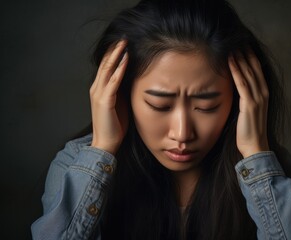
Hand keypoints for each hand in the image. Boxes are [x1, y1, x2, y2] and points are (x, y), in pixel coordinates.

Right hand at [90, 40, 128, 154]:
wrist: (106, 143)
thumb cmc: (115, 125)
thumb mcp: (119, 103)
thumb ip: (122, 91)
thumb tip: (132, 79)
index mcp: (100, 89)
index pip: (106, 67)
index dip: (113, 54)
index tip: (122, 43)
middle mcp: (97, 88)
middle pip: (105, 64)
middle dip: (114, 50)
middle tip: (123, 37)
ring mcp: (99, 94)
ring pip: (108, 69)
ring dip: (116, 55)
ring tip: (124, 43)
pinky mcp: (105, 101)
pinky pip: (113, 82)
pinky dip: (119, 70)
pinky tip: (125, 59)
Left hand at [228, 51, 269, 157]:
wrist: (255, 145)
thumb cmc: (250, 130)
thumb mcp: (249, 110)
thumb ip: (246, 97)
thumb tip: (236, 86)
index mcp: (264, 94)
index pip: (258, 70)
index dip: (251, 57)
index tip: (243, 46)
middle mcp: (263, 93)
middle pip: (254, 68)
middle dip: (246, 53)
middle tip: (237, 40)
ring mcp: (258, 98)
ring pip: (248, 73)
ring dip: (240, 58)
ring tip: (232, 46)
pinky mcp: (249, 104)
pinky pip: (241, 83)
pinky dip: (236, 70)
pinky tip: (230, 61)